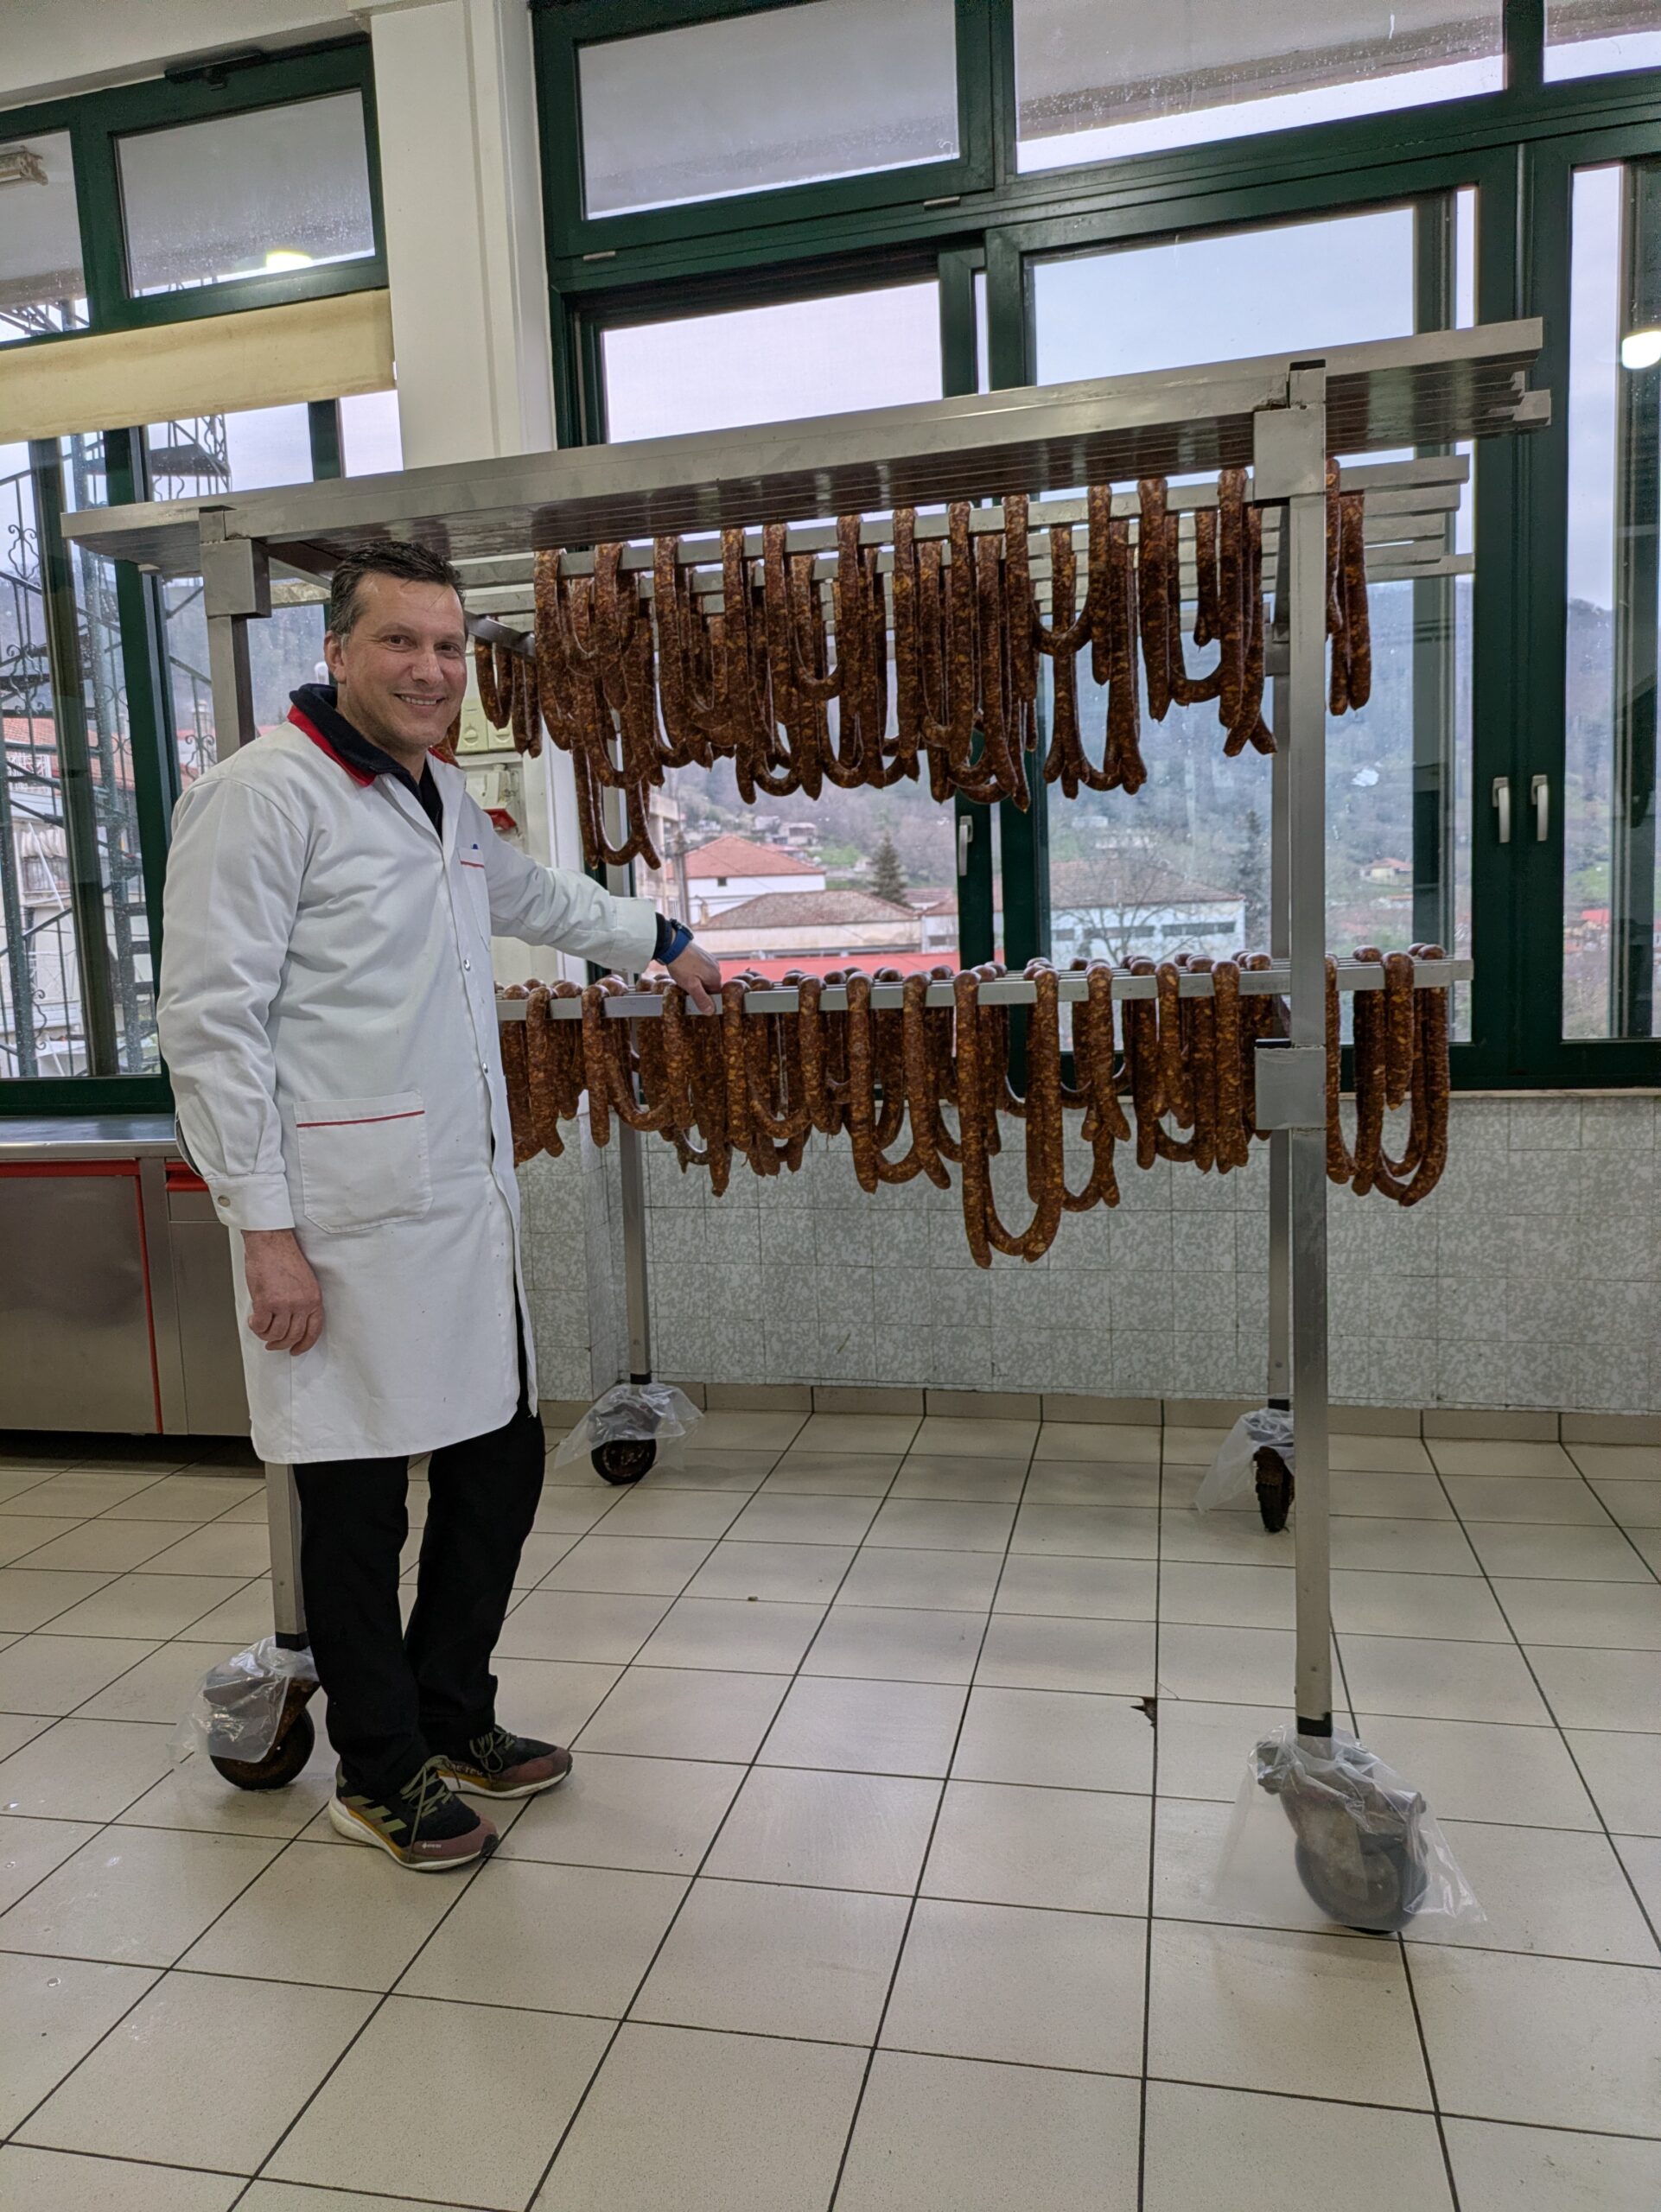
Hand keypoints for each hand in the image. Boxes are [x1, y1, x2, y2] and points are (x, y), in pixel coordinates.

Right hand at [242, 1228, 323, 1355]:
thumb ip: (302, 1300)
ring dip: (266, 1336)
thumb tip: (293, 1321)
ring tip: (261, 1328)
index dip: (304, 1344)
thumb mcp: (304, 1280)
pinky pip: (260, 1325)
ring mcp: (284, 1304)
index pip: (314, 1330)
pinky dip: (255, 1327)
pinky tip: (253, 1320)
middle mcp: (301, 1303)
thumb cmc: (284, 1257)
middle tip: (272, 1343)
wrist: (271, 1242)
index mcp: (314, 1298)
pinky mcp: (266, 1302)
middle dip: (281, 1344)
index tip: (296, 1350)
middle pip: (293, 1336)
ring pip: (275, 1334)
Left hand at [665, 939, 720, 1013]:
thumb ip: (701, 999)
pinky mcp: (703, 955)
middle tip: (686, 989)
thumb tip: (711, 1011)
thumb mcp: (691, 986)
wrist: (673, 945)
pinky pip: (700, 969)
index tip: (693, 999)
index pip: (715, 995)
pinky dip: (693, 972)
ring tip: (683, 978)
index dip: (704, 999)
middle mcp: (716, 968)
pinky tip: (684, 971)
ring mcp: (710, 960)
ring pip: (704, 977)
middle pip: (709, 986)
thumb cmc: (682, 966)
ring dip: (695, 981)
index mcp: (716, 977)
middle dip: (699, 989)